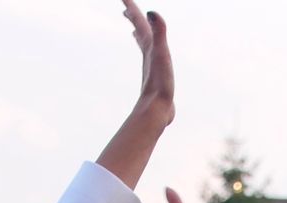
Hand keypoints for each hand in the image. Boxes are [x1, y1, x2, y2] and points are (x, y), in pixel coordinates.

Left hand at [120, 1, 173, 124]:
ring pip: (143, 45)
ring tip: (133, 30)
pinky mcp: (155, 75)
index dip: (131, 7)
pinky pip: (150, 59)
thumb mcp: (161, 54)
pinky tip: (150, 58)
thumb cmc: (160, 84)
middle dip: (133, 18)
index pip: (138, 22)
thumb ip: (158, 32)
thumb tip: (150, 12)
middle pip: (138, 31)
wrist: (157, 110)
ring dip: (138, 35)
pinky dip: (148, 54)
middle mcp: (148, 53)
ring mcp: (151, 65)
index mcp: (149, 46)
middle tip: (126, 8)